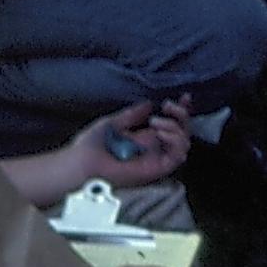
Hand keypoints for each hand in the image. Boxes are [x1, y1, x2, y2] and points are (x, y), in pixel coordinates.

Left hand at [71, 98, 193, 188]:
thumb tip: (149, 104)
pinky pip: (177, 157)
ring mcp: (156, 159)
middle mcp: (153, 148)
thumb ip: (132, 115)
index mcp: (144, 138)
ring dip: (176, 127)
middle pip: (182, 132)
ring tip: (156, 122)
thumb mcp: (114, 123)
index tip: (184, 96)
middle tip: (168, 105)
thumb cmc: (91, 146)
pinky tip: (161, 132)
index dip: (181, 110)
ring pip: (184, 143)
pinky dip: (175, 141)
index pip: (171, 123)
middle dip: (182, 115)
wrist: (81, 164)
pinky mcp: (157, 169)